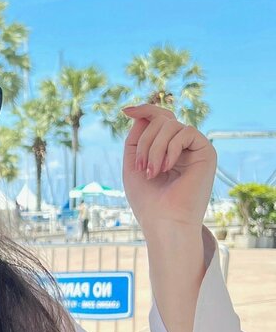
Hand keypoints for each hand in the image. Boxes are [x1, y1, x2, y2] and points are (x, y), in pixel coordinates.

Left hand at [120, 103, 216, 233]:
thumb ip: (137, 138)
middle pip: (161, 119)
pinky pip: (186, 131)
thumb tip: (143, 113)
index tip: (124, 111)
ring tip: (152, 172)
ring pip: (170, 124)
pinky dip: (170, 148)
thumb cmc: (148, 200)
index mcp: (167, 149)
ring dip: (154, 147)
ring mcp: (195, 149)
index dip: (144, 110)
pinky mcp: (207, 152)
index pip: (159, 119)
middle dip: (144, 140)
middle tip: (142, 168)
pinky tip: (167, 168)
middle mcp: (182, 147)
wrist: (164, 222)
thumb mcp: (133, 163)